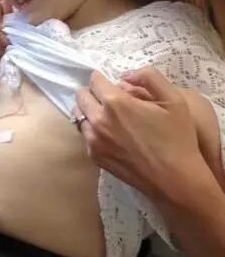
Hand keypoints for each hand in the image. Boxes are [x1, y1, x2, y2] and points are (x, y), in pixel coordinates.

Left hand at [74, 68, 203, 199]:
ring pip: (79, 115)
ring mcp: (94, 141)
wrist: (175, 180)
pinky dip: (92, 130)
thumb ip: (149, 77)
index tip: (112, 84)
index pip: (94, 80)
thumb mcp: (174, 99)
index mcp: (116, 103)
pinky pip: (85, 135)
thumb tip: (125, 75)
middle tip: (110, 98)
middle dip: (93, 92)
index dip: (103, 78)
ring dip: (90, 111)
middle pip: (81, 95)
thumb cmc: (177, 138)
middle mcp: (98, 120)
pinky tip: (111, 134)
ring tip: (109, 117)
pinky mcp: (95, 157)